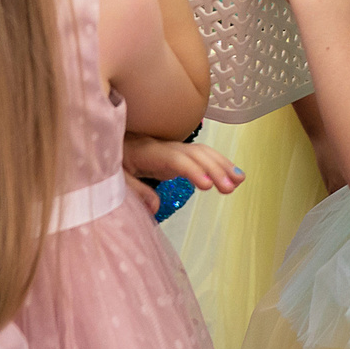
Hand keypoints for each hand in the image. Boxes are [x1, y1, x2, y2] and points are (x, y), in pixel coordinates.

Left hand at [121, 135, 242, 194]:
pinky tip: (234, 175)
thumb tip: (155, 207)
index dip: (193, 171)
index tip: (208, 186)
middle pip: (196, 154)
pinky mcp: (179, 155)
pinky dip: (220, 164)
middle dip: (215, 169)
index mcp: (149, 153)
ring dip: (223, 165)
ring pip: (204, 152)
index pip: (176, 160)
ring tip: (239, 181)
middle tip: (230, 188)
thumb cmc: (113, 161)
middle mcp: (167, 147)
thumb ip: (135, 191)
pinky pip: (203, 156)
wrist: (110, 140)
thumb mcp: (116, 178)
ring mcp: (175, 149)